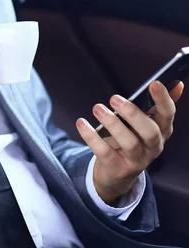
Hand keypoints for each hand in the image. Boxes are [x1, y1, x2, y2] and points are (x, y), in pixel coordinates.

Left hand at [76, 80, 183, 204]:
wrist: (117, 175)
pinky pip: (105, 153)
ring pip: (130, 143)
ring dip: (112, 123)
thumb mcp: (145, 123)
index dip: (163, 100)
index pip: (168, 115)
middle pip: (150, 132)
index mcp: (161, 132)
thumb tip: (176, 83)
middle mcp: (153, 147)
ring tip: (97, 108)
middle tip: (114, 98)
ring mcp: (137, 161)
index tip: (154, 83)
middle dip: (133, 114)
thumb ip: (157, 105)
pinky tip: (82, 123)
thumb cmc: (132, 140)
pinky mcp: (118, 169)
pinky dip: (92, 137)